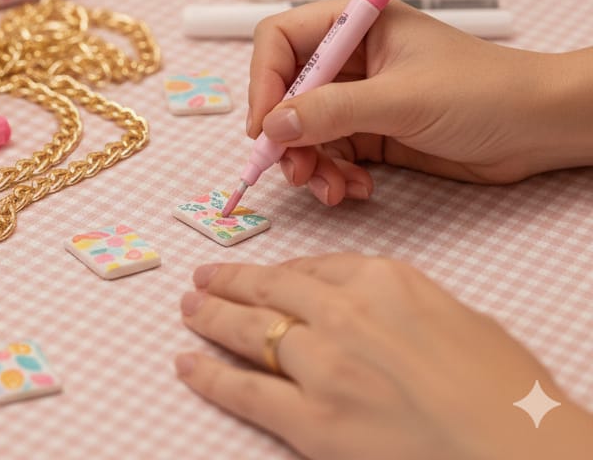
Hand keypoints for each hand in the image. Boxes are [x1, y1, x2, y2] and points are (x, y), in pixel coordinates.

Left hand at [175, 256, 592, 459]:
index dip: (279, 272)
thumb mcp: (463, 322)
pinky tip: (187, 365)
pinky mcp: (313, 422)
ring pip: (250, 331)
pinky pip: (246, 391)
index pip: (314, 267)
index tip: (259, 271)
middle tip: (203, 278)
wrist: (522, 457)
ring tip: (189, 309)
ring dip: (212, 317)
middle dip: (231, 283)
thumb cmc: (511, 396)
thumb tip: (380, 309)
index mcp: (385, 280)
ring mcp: (324, 365)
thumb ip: (406, 304)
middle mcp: (346, 312)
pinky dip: (209, 376)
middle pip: (271, 290)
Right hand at [247, 0, 592, 205]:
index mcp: (354, 23)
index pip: (281, 40)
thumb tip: (271, 126)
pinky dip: (333, 174)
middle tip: (293, 171)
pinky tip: (355, 189)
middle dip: (286, 133)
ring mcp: (360, 95)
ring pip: (304, 128)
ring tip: (331, 189)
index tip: (263, 127)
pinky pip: (330, 152)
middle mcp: (350, 56)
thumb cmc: (483, 93)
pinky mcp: (373, 131)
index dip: (264, 81)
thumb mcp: (401, 100)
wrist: (542, 129)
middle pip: (286, 90)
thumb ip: (332, 112)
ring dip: (309, 162)